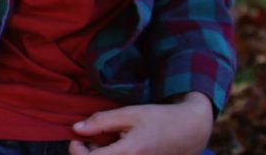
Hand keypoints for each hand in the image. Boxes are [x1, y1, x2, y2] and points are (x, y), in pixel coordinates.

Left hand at [68, 92, 212, 154]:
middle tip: (92, 138)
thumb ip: (101, 121)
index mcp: (128, 153)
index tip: (76, 137)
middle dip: (88, 153)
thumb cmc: (159, 119)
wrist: (189, 131)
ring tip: (108, 141)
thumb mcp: (129, 114)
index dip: (76, 151)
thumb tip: (76, 129)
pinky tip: (117, 148)